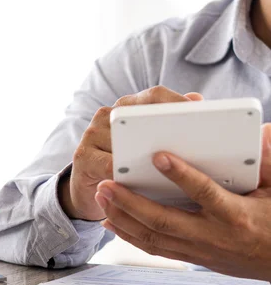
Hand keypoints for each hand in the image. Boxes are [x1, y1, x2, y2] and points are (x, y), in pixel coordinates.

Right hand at [59, 86, 202, 219]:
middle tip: (192, 138)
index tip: (202, 114)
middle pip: (139, 114)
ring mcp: (92, 133)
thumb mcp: (148, 146)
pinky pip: (109, 165)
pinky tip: (144, 183)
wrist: (89, 189)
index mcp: (127, 107)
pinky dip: (127, 175)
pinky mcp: (82, 155)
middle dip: (165, 127)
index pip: (155, 96)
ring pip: (124, 142)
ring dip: (147, 156)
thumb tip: (196, 98)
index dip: (177, 102)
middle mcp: (107, 116)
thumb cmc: (126, 166)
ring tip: (171, 164)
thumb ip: (168, 124)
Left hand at [96, 123, 270, 280]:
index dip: (180, 175)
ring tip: (101, 196)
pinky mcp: (193, 259)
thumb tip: (262, 131)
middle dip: (130, 203)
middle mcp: (213, 236)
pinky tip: (111, 221)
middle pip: (163, 220)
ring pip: (152, 238)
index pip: (203, 192)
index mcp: (235, 214)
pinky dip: (130, 235)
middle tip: (105, 184)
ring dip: (122, 217)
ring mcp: (200, 251)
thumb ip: (268, 162)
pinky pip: (154, 249)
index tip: (158, 156)